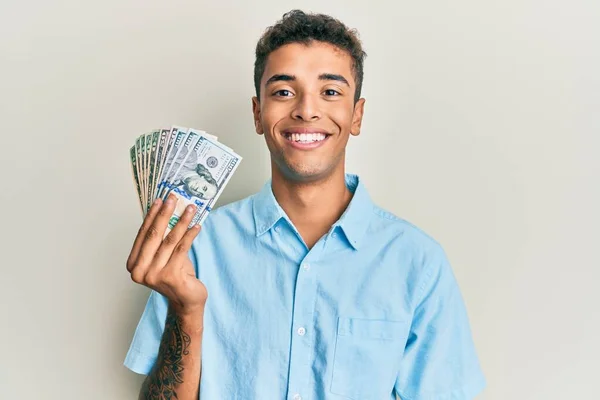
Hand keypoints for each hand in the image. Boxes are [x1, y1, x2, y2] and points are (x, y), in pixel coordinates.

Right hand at [126, 194, 207, 314]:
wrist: (186, 301)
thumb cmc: (176, 275)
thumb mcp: (164, 255)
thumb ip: (161, 238)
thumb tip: (166, 210)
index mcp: (133, 265)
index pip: (142, 234)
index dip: (152, 216)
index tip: (160, 200)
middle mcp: (140, 271)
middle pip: (154, 235)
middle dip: (165, 214)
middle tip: (173, 198)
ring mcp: (154, 275)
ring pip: (169, 240)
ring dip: (181, 221)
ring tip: (190, 208)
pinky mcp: (171, 276)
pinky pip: (182, 248)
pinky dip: (190, 235)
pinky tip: (197, 225)